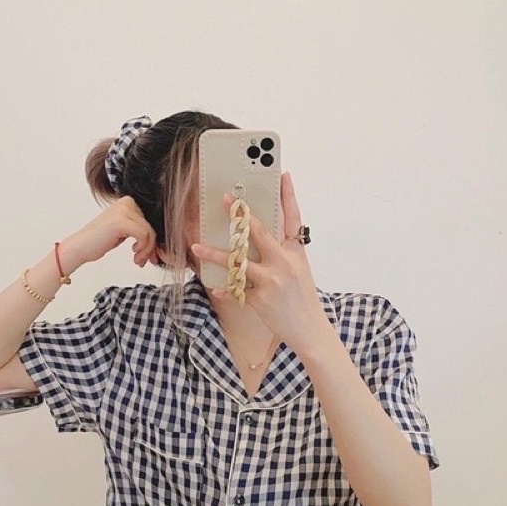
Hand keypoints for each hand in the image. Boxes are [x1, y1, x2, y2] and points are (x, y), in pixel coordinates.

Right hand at [60, 195, 159, 267]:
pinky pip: (144, 236)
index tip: (147, 255)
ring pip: (149, 233)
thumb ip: (139, 229)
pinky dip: (142, 249)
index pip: (150, 222)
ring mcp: (124, 210)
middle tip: (143, 260)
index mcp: (128, 202)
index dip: (152, 241)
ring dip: (146, 250)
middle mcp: (127, 202)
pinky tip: (133, 254)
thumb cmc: (99, 241)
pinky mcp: (121, 221)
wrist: (80, 247)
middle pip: (152, 227)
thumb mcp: (124, 231)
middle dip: (150, 247)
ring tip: (138, 260)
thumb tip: (159, 241)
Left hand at [191, 172, 330, 351]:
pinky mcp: (260, 300)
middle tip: (225, 199)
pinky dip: (224, 289)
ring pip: (238, 262)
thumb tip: (263, 235)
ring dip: (214, 254)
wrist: (310, 330)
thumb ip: (284, 251)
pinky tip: (214, 287)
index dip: (288, 196)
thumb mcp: (299, 269)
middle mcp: (284, 263)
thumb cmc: (303, 298)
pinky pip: (235, 290)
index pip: (294, 218)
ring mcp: (271, 281)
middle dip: (240, 215)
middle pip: (259, 233)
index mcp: (296, 252)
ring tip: (196, 246)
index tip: (282, 175)